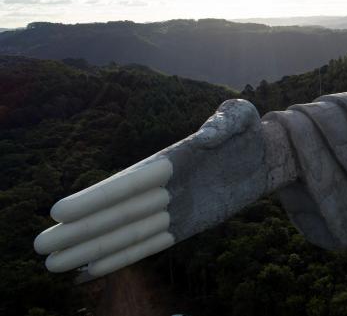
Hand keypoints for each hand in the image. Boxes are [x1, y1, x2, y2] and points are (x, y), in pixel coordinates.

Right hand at [34, 99, 267, 278]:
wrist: (268, 155)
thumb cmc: (247, 131)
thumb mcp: (240, 116)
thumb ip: (223, 122)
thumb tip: (205, 139)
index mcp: (169, 160)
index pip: (127, 183)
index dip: (95, 199)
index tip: (61, 211)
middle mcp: (164, 188)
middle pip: (117, 213)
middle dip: (80, 231)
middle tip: (40, 247)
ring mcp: (174, 208)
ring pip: (127, 233)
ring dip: (93, 249)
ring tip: (55, 265)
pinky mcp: (188, 225)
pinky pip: (152, 244)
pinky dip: (125, 256)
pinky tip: (93, 269)